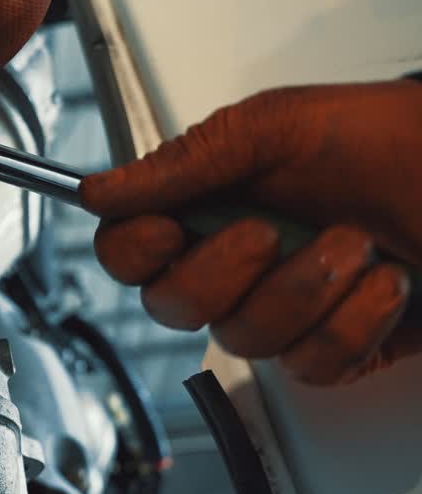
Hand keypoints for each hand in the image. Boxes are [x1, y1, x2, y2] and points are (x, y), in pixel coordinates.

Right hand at [80, 81, 421, 384]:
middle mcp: (236, 261)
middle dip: (223, 273)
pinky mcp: (336, 347)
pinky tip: (384, 287)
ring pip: (243, 338)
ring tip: (356, 245)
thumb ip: (185, 161)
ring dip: (306, 291)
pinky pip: (311, 366)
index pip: (126, 248)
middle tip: (270, 233)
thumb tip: (100, 190)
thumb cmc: (397, 140)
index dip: (135, 250)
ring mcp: (284, 308)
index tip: (172, 229)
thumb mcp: (280, 127)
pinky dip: (355, 324)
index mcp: (209, 202)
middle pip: (170, 305)